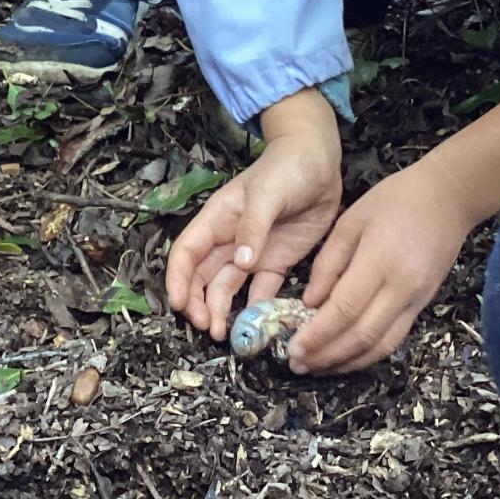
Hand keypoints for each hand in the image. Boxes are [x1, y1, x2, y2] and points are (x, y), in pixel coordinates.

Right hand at [165, 91, 342, 339]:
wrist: (321, 163)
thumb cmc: (287, 168)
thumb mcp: (268, 193)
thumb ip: (254, 226)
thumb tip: (240, 262)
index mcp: (218, 219)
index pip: (187, 252)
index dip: (178, 278)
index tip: (179, 304)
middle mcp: (229, 240)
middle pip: (202, 276)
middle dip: (198, 303)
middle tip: (206, 327)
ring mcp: (252, 253)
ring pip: (227, 287)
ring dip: (220, 310)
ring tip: (222, 335)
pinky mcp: (277, 261)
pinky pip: (262, 290)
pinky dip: (257, 308)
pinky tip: (257, 327)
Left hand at [285, 159, 480, 374]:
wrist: (448, 199)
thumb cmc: (393, 201)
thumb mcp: (350, 222)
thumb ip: (327, 264)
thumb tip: (309, 303)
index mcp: (379, 261)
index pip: (343, 310)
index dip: (317, 335)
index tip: (291, 348)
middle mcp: (401, 289)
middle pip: (361, 336)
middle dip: (326, 356)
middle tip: (296, 364)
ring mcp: (416, 301)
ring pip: (380, 346)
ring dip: (346, 363)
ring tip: (316, 368)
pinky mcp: (423, 306)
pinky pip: (394, 339)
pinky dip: (368, 355)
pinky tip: (345, 358)